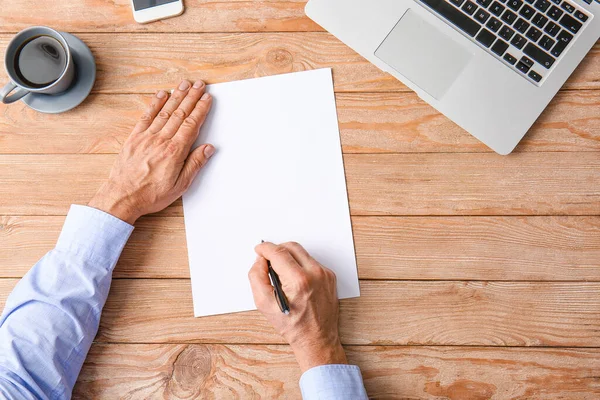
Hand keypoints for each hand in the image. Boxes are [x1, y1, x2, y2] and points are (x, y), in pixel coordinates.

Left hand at [89, 80, 213, 223]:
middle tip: (199, 85)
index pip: (191, 125)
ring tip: (184, 84)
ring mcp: (147, 137)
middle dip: (191, 97)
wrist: (123, 197)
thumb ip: (194, 164)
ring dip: (176, 96)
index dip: (201, 109)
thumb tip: (208, 149)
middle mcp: (161, 140)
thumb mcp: (180, 185)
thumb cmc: (151, 194)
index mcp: (174, 152)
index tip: (207, 99)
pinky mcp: (135, 138)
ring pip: (165, 111)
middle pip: (180, 113)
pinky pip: (147, 116)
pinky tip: (161, 95)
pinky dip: (155, 104)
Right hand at [249, 242, 347, 372]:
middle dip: (277, 250)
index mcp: (299, 281)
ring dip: (289, 258)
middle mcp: (315, 274)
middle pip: (291, 247)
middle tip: (268, 261)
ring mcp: (325, 274)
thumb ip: (257, 277)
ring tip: (282, 275)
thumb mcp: (264, 304)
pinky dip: (300, 266)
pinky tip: (295, 281)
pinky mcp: (330, 276)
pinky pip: (311, 262)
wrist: (317, 339)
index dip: (265, 248)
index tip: (259, 249)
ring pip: (302, 253)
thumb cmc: (293, 326)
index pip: (278, 252)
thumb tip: (259, 260)